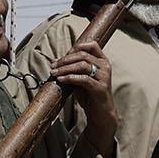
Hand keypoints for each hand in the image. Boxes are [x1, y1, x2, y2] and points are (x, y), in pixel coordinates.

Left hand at [51, 39, 117, 157]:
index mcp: (102, 61)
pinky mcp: (100, 88)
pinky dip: (69, 78)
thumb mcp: (79, 79)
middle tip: (53, 65)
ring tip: (54, 73)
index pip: (92, 45)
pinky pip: (83, 79)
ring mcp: (104, 77)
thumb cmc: (89, 95)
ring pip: (83, 65)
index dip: (75, 48)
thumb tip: (55, 61)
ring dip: (65, 68)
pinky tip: (60, 79)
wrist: (100, 112)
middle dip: (65, 59)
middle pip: (83, 55)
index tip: (62, 56)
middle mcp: (105, 67)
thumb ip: (72, 69)